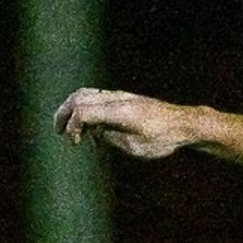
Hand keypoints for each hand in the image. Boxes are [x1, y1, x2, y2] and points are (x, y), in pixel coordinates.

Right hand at [53, 88, 203, 159]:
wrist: (183, 123)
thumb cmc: (163, 139)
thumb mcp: (136, 148)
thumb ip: (112, 139)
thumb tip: (95, 132)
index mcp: (120, 111)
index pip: (83, 111)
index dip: (73, 126)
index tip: (75, 143)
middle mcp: (118, 98)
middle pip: (79, 97)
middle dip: (64, 114)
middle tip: (58, 132)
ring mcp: (120, 95)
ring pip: (86, 93)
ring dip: (73, 109)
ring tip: (70, 128)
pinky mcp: (124, 97)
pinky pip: (97, 96)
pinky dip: (86, 108)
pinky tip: (90, 126)